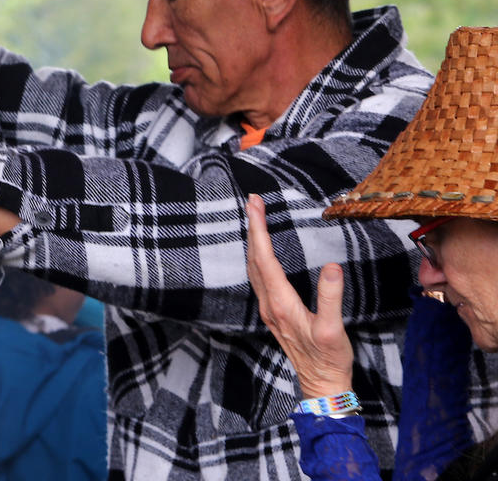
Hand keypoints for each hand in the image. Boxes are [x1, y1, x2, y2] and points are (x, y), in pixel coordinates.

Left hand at [245, 193, 354, 398]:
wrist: (322, 386)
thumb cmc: (329, 359)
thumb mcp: (334, 330)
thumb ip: (331, 298)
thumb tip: (332, 266)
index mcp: (280, 304)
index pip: (264, 259)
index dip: (258, 230)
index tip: (255, 206)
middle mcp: (269, 304)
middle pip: (254, 259)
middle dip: (252, 228)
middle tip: (253, 201)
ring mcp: (269, 309)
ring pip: (254, 267)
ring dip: (253, 240)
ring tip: (254, 217)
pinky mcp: (273, 312)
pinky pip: (259, 276)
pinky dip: (258, 256)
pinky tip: (261, 250)